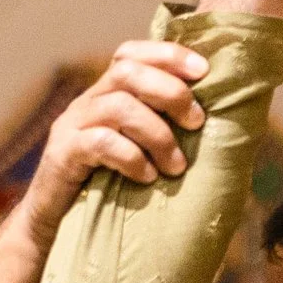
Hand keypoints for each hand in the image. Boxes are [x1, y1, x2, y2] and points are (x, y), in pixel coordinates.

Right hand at [9, 40, 212, 247]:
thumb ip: (168, 135)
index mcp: (107, 95)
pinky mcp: (62, 155)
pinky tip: (147, 177)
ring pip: (118, 107)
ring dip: (158, 134)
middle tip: (197, 123)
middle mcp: (88, 102)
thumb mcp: (141, 156)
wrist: (55, 229)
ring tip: (176, 166)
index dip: (168, 55)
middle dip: (170, 92)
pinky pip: (100, 143)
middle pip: (127, 71)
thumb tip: (228, 130)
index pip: (132, 54)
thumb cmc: (109, 193)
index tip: (204, 71)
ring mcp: (71, 126)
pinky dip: (132, 158)